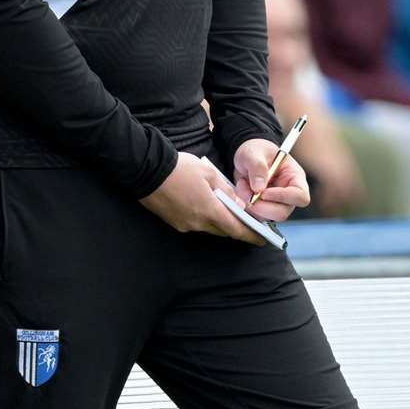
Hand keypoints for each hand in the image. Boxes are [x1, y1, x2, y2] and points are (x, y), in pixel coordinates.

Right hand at [139, 153, 262, 243]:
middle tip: (248, 223)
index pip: (235, 229)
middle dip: (236, 228)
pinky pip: (195, 224)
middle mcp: (198, 223)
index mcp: (209, 210)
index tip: (262, 239)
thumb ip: (226, 191)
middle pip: (222, 230)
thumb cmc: (181, 169)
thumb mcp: (209, 173)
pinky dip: (204, 218)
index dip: (250, 235)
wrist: (147, 170)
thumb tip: (239, 204)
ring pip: (208, 228)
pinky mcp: (174, 222)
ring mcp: (184, 225)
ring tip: (228, 212)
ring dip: (219, 222)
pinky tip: (206, 207)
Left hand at [232, 138, 309, 222]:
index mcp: (294, 177)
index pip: (300, 196)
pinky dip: (245, 206)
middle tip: (250, 193)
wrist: (246, 157)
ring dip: (251, 205)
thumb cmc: (256, 151)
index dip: (283, 197)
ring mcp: (276, 204)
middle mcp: (288, 194)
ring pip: (267, 216)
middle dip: (263, 206)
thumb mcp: (254, 152)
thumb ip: (257, 166)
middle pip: (283, 212)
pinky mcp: (263, 209)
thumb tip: (259, 188)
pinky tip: (242, 190)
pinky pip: (255, 216)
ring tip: (243, 185)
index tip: (264, 192)